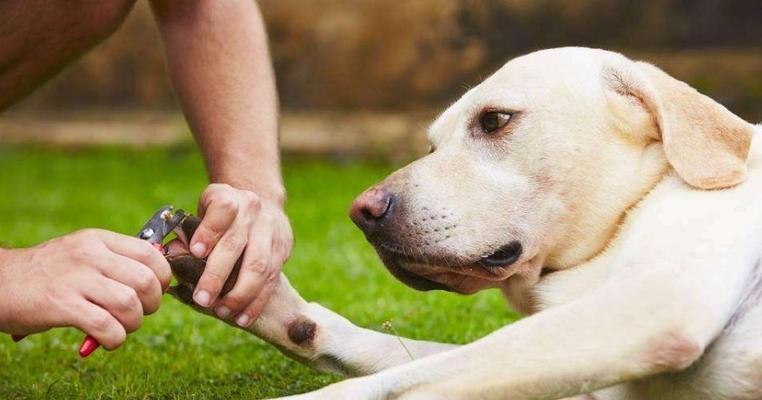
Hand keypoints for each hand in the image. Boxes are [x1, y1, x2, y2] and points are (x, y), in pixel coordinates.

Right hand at [0, 229, 170, 349]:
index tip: (155, 291)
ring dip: (133, 323)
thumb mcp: (82, 253)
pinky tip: (106, 339)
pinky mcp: (61, 305)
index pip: (151, 253)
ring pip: (129, 303)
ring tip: (120, 327)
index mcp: (99, 240)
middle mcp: (90, 255)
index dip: (162, 277)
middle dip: (152, 304)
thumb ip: (116, 261)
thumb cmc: (48, 273)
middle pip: (146, 280)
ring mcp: (75, 279)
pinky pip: (106, 326)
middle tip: (139, 312)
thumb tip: (158, 278)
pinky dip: (115, 338)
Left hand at [188, 183, 292, 326]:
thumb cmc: (221, 215)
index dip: (209, 231)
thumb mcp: (203, 212)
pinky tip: (242, 317)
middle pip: (236, 244)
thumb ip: (189, 233)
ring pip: (259, 266)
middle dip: (217, 275)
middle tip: (202, 299)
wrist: (261, 203)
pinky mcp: (282, 249)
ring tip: (222, 311)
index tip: (196, 251)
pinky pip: (271, 280)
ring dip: (240, 294)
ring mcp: (270, 230)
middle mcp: (252, 211)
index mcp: (228, 197)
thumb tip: (173, 254)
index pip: (222, 210)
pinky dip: (256, 302)